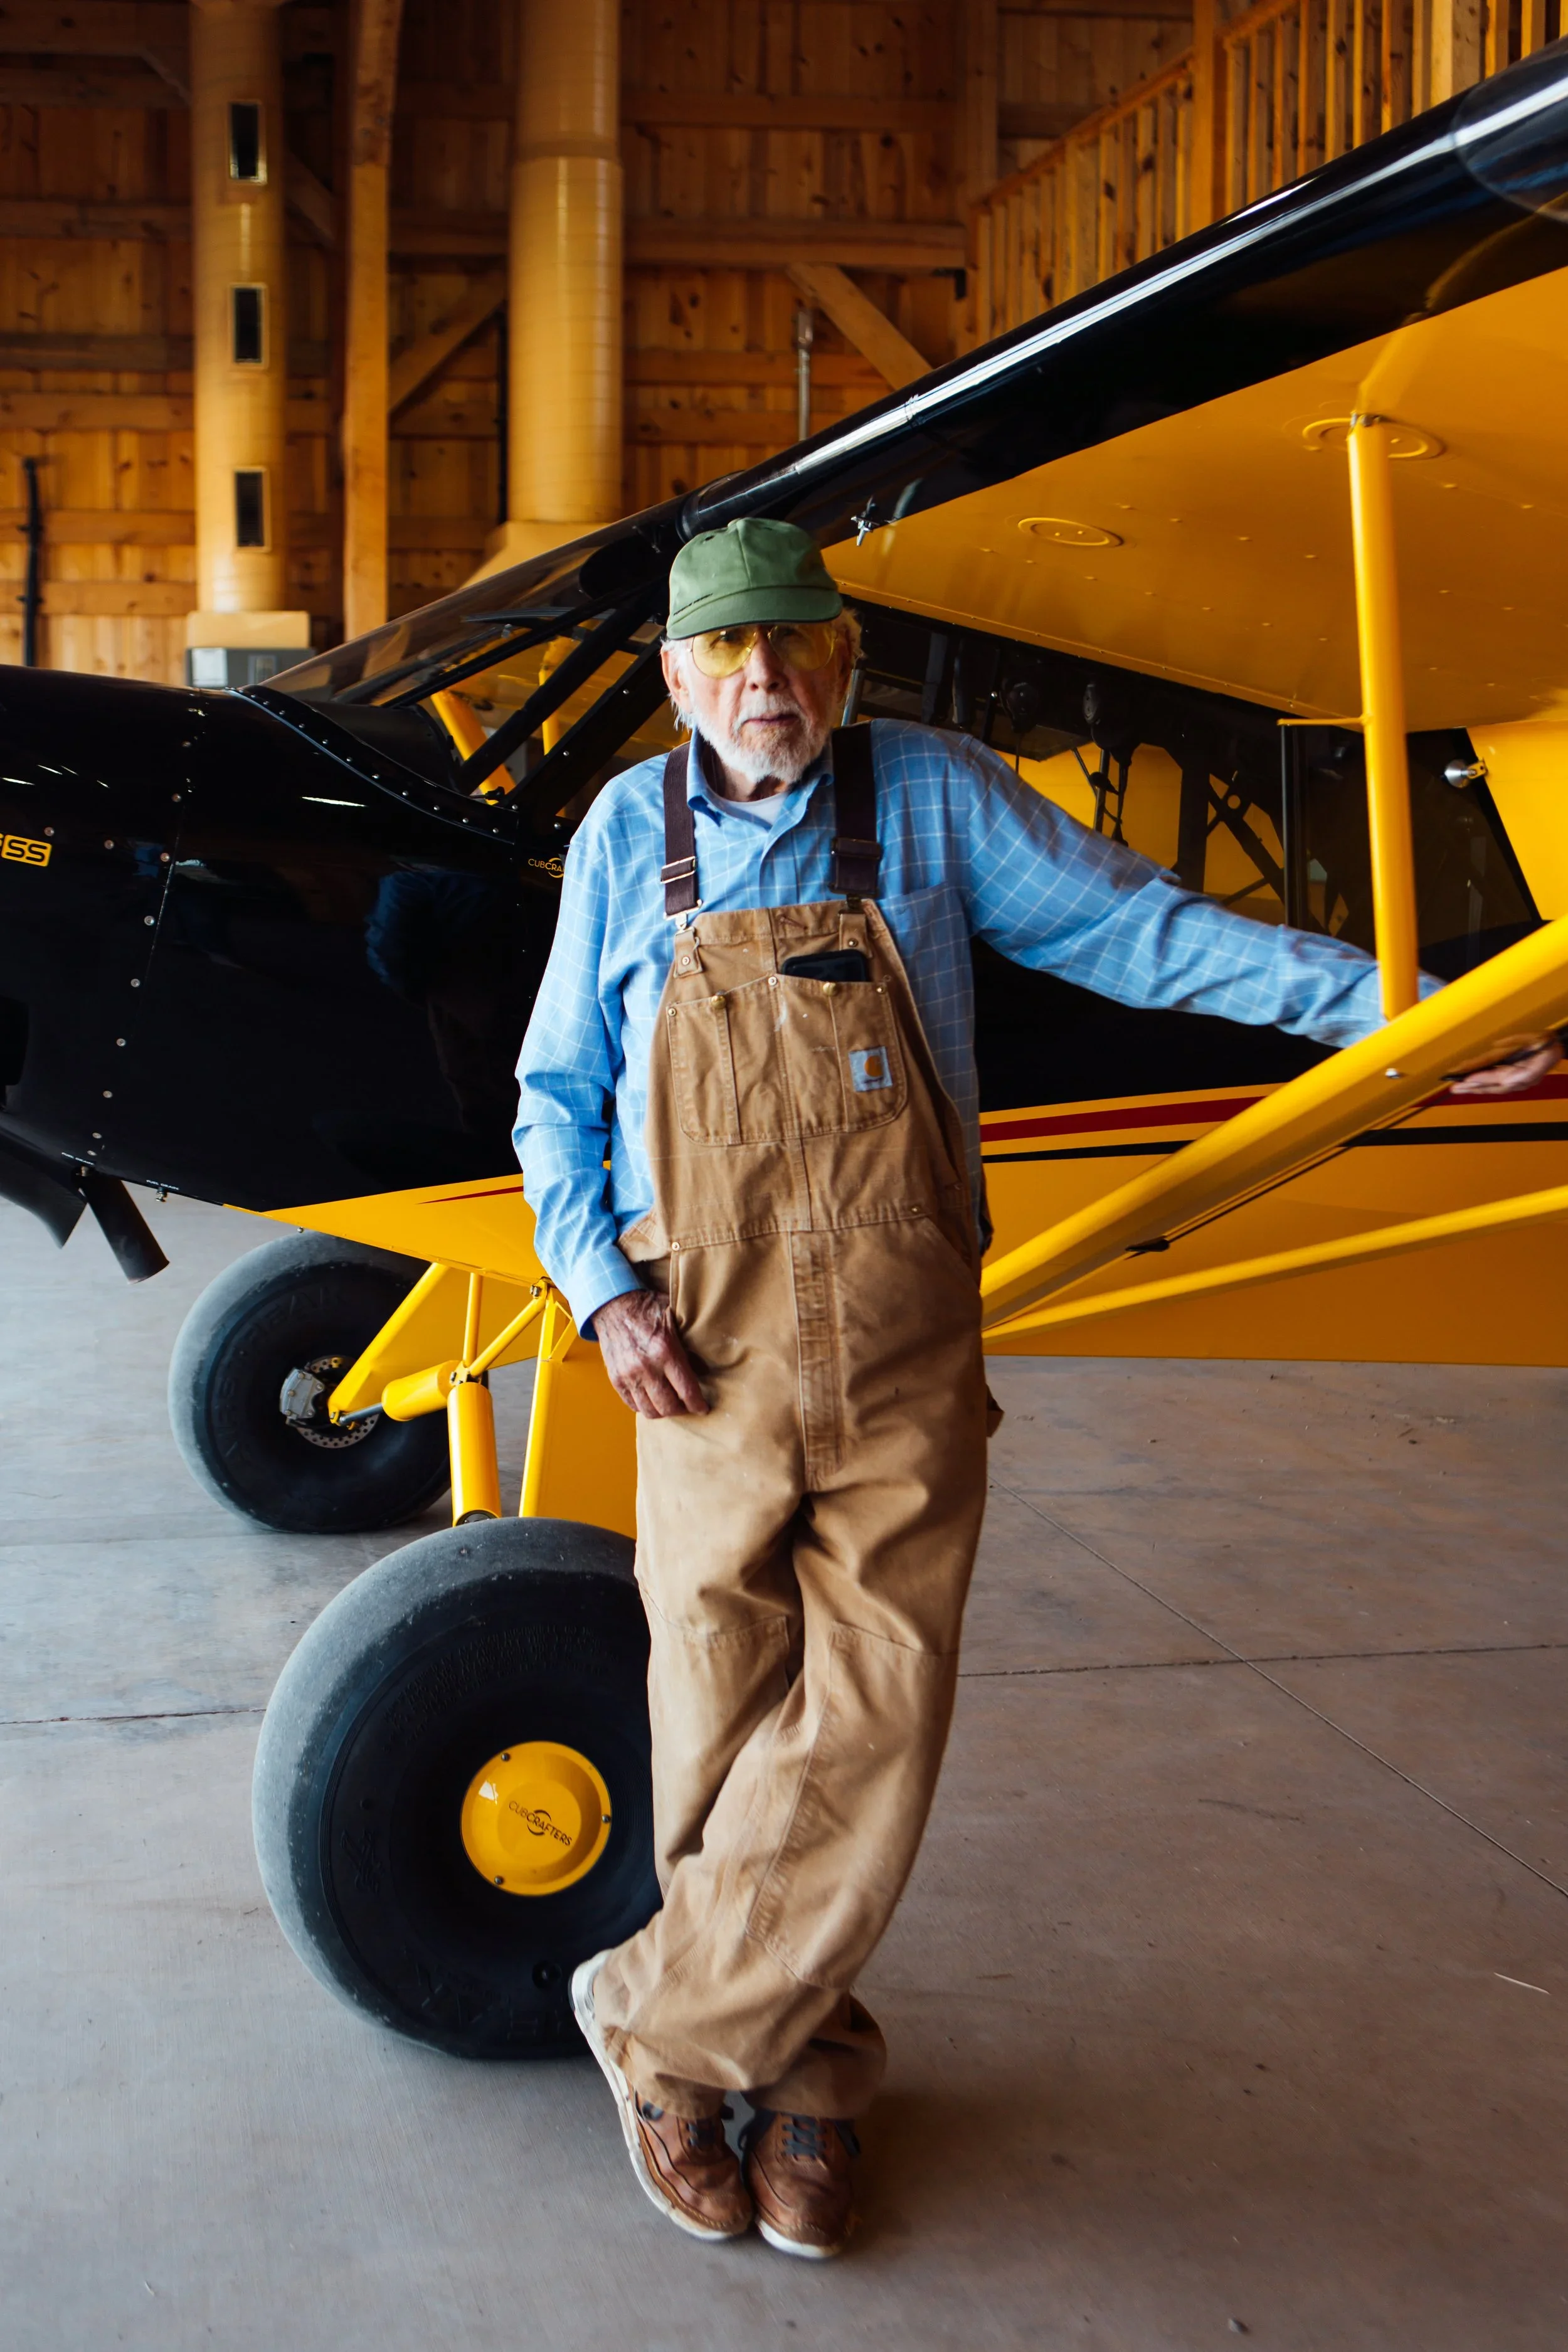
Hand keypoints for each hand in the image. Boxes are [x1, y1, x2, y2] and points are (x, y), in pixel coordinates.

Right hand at [594, 1286, 708, 1418]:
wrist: (614, 1306)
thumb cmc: (648, 1310)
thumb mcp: (676, 1321)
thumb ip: (690, 1347)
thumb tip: (705, 1371)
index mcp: (665, 1351)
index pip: (687, 1390)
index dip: (698, 1404)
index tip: (703, 1408)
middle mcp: (646, 1367)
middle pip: (668, 1406)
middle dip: (682, 1410)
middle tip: (687, 1405)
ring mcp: (628, 1375)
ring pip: (649, 1411)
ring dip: (663, 1411)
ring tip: (670, 1404)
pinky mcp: (616, 1379)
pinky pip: (633, 1405)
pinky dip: (645, 1406)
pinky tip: (652, 1398)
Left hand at [1447, 1033, 1562, 1098]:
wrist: (1557, 1049)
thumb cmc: (1544, 1043)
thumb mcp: (1531, 1039)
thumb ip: (1513, 1043)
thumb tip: (1495, 1045)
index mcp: (1525, 1072)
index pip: (1499, 1076)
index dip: (1482, 1078)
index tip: (1467, 1078)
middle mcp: (1519, 1081)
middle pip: (1492, 1086)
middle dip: (1472, 1087)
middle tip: (1455, 1088)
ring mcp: (1518, 1083)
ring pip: (1492, 1088)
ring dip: (1474, 1089)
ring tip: (1458, 1088)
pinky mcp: (1515, 1083)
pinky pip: (1496, 1086)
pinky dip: (1483, 1086)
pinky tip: (1471, 1084)